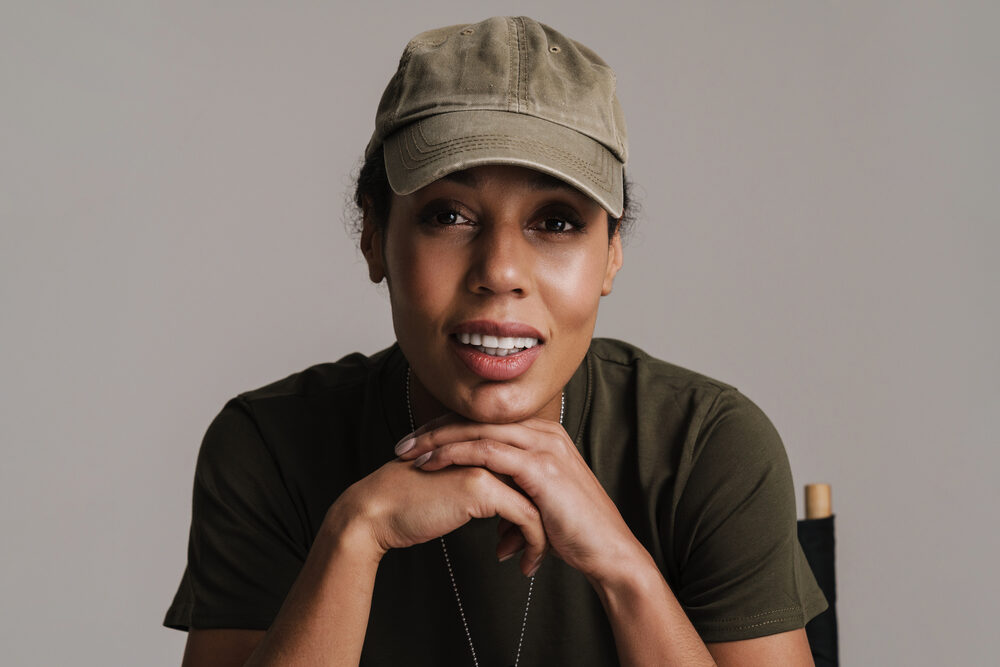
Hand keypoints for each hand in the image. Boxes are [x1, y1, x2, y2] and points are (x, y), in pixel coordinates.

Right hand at [333, 456, 547, 575]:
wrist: (375, 511)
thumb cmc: (409, 504)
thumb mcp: (453, 487)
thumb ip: (482, 486)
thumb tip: (509, 508)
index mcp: (482, 445)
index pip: (528, 472)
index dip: (537, 503)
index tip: (537, 533)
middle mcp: (488, 448)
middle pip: (538, 483)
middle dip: (546, 520)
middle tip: (544, 548)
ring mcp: (487, 465)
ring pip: (538, 501)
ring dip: (541, 536)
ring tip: (532, 560)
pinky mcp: (483, 488)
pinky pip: (526, 517)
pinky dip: (532, 543)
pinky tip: (520, 563)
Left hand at [394, 415, 641, 582]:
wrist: (609, 553)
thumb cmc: (577, 535)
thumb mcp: (540, 510)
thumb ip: (517, 507)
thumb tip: (496, 529)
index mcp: (543, 436)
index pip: (485, 423)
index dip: (447, 430)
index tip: (416, 444)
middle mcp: (544, 433)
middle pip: (477, 420)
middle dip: (434, 431)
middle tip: (401, 445)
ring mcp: (544, 447)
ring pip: (478, 431)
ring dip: (437, 441)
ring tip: (408, 456)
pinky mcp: (542, 467)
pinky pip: (488, 452)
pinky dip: (456, 456)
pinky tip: (432, 465)